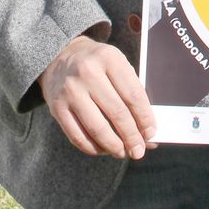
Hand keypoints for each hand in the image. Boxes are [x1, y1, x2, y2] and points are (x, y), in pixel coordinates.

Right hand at [39, 33, 156, 158]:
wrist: (59, 56)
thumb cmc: (97, 64)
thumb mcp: (116, 65)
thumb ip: (132, 93)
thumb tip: (147, 130)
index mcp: (109, 58)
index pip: (133, 94)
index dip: (145, 118)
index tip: (151, 133)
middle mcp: (88, 72)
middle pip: (117, 112)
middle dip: (131, 136)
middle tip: (139, 151)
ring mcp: (70, 91)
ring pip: (97, 128)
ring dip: (114, 146)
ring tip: (123, 153)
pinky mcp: (57, 108)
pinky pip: (77, 136)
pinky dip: (93, 148)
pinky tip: (103, 149)